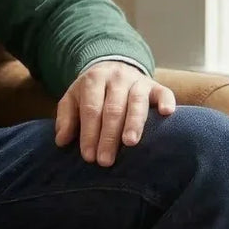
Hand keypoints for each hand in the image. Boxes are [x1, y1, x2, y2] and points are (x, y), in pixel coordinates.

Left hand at [55, 62, 175, 166]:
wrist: (113, 67)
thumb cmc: (91, 93)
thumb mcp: (72, 99)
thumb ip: (66, 118)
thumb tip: (61, 141)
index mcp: (94, 80)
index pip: (91, 109)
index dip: (90, 133)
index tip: (88, 156)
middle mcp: (117, 78)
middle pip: (113, 109)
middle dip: (109, 136)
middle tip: (105, 161)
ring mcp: (138, 81)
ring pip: (137, 101)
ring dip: (134, 123)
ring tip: (130, 143)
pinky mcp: (155, 85)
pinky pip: (164, 91)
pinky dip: (166, 101)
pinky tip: (167, 113)